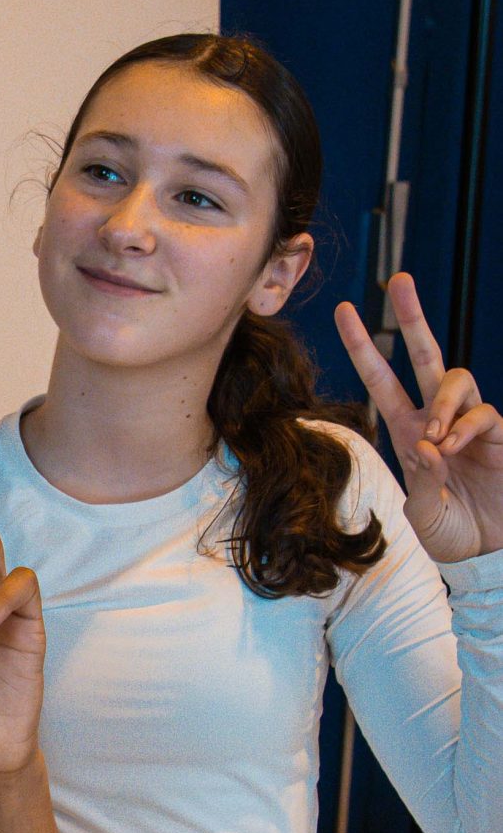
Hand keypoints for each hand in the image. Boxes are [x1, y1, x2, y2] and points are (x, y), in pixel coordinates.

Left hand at [336, 274, 502, 560]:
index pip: (382, 380)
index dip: (364, 347)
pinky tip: (453, 449)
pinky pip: (482, 414)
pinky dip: (464, 428)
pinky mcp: (497, 434)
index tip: (344, 311)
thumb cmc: (451, 532)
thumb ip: (421, 482)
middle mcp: (438, 418)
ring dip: (441, 402)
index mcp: (409, 431)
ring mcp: (470, 423)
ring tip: (435, 436)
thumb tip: (427, 443)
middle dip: (411, 317)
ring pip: (456, 379)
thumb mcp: (422, 513)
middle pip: (425, 355)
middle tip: (399, 281)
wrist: (487, 552)